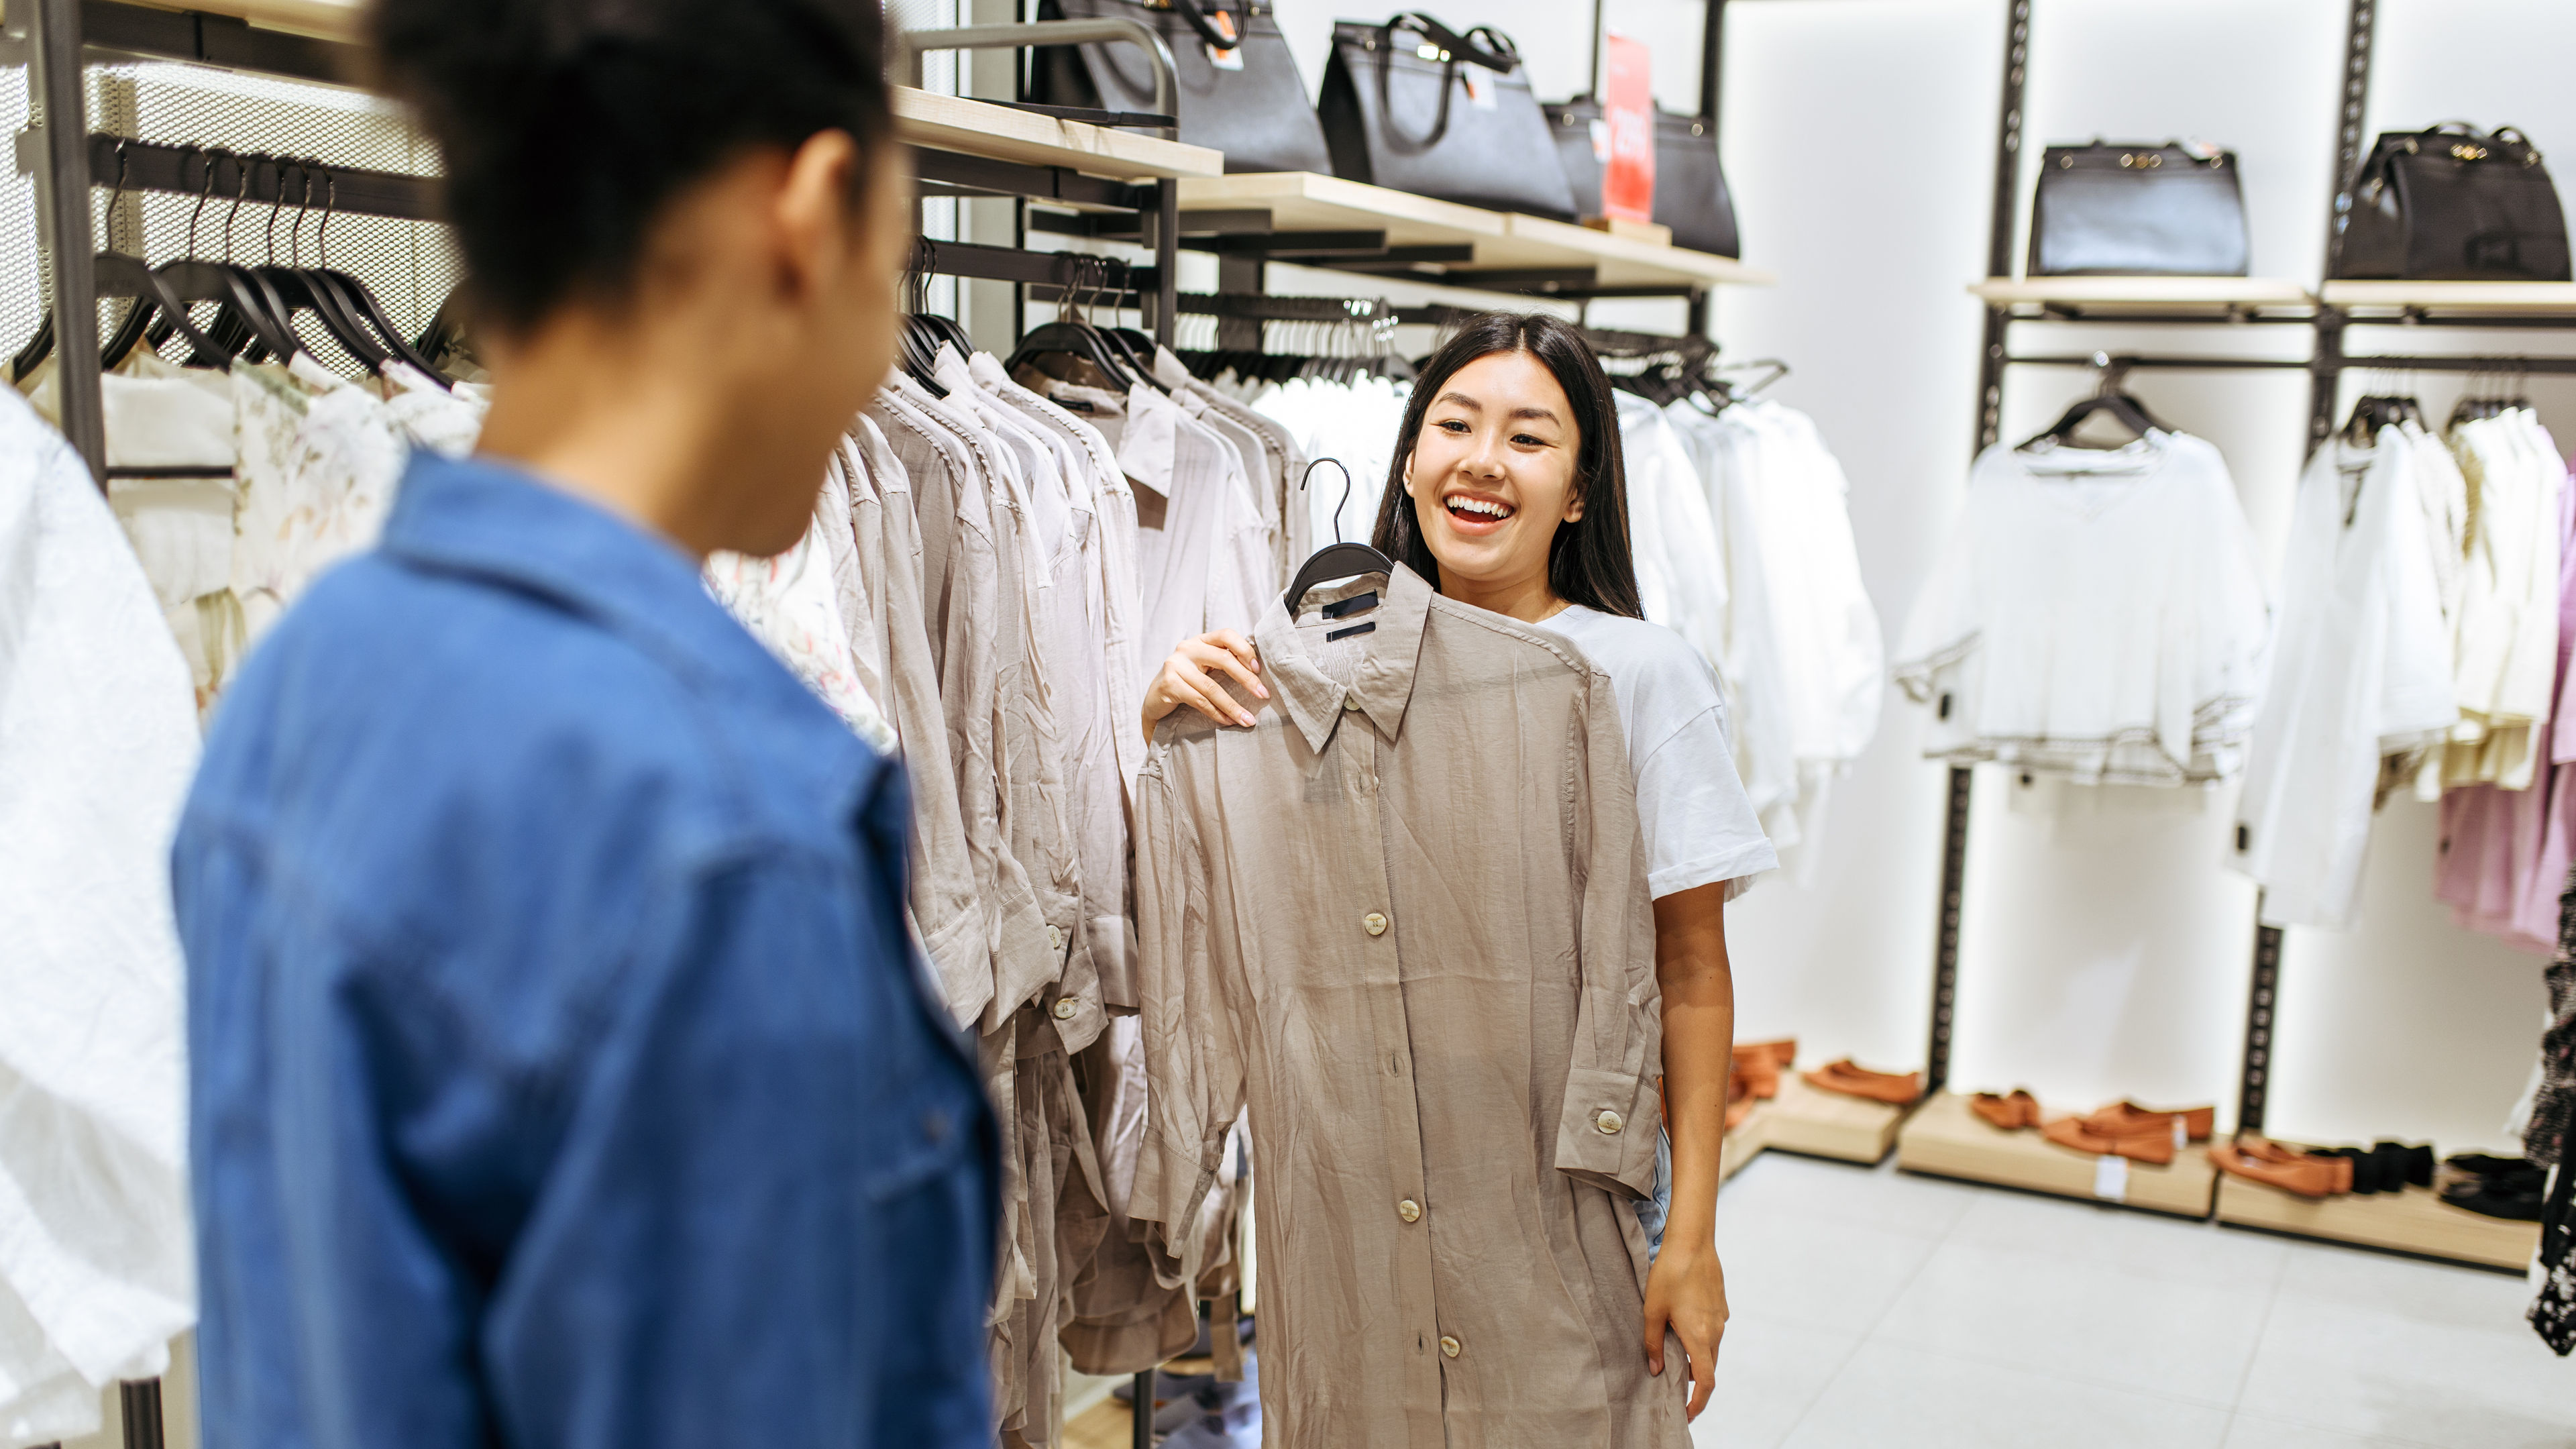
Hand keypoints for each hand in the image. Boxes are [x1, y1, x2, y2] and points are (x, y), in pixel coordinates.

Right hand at [1142, 630, 1265, 739]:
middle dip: (1246, 679)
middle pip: (1223, 659)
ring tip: (1248, 719)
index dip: (1245, 650)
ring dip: (1233, 705)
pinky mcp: (1169, 685)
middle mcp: (1186, 648)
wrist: (1154, 700)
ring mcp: (1175, 666)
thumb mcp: (1204, 667)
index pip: (1226, 635)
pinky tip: (1228, 721)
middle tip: (1263, 694)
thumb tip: (1258, 673)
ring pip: (1212, 687)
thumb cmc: (1187, 683)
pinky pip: (1199, 701)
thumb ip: (1223, 662)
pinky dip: (1217, 713)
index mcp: (1200, 641)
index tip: (1258, 670)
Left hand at [1642, 1241, 1726, 1419]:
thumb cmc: (1669, 1274)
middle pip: (1709, 1367)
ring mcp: (1721, 1318)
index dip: (1698, 1403)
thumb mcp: (1652, 1310)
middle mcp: (1716, 1331)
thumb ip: (1653, 1343)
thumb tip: (1656, 1370)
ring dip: (1697, 1358)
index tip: (1687, 1414)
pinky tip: (1681, 1327)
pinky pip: (1712, 1331)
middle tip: (1674, 1388)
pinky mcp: (1721, 1305)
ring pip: (1711, 1349)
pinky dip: (1700, 1339)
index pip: (1706, 1382)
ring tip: (1674, 1356)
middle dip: (1695, 1383)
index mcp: (1700, 1337)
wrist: (1693, 1241)